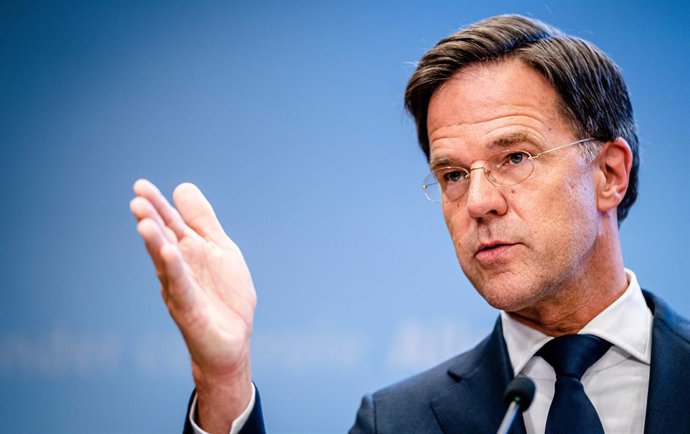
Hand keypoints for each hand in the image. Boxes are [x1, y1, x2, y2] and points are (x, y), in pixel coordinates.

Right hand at [130, 179, 255, 433]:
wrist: (232, 341)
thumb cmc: (224, 295)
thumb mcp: (220, 249)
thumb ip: (203, 221)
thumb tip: (181, 187)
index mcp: (188, 251)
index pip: (170, 224)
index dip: (157, 205)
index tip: (140, 185)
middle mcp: (179, 267)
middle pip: (163, 240)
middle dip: (151, 221)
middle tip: (137, 200)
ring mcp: (181, 288)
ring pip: (166, 262)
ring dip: (155, 243)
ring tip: (144, 222)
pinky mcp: (189, 309)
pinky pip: (181, 286)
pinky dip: (175, 270)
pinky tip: (169, 253)